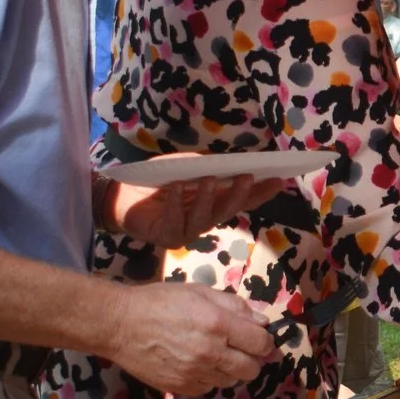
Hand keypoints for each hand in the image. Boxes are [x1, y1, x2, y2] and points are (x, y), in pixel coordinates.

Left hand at [100, 161, 295, 246]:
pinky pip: (173, 220)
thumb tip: (228, 161)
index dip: (260, 192)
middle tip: (247, 177)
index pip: (242, 200)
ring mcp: (185, 232)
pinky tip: (176, 187)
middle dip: (238, 195)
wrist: (120, 195)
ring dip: (207, 198)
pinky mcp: (165, 237)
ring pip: (203, 218)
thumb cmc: (155, 180)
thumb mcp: (183, 167)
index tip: (279, 180)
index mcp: (212, 204)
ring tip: (209, 179)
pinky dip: (174, 202)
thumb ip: (205, 166)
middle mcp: (203, 221)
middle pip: (226, 211)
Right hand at [104, 282, 277, 395]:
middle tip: (239, 348)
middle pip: (251, 369)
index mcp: (217, 324)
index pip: (261, 343)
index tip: (258, 338)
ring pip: (230, 380)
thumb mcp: (199, 292)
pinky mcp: (181, 387)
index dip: (264, 342)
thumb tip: (263, 322)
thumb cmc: (160, 302)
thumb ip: (234, 306)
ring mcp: (195, 373)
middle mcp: (210, 352)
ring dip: (229, 369)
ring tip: (213, 354)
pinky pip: (208, 388)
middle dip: (251, 359)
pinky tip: (195, 363)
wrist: (120, 324)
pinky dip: (208, 378)